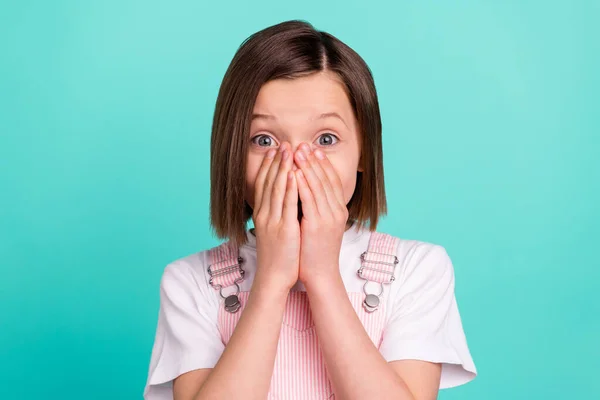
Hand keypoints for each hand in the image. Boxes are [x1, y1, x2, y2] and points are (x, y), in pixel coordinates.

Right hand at [252, 142, 300, 292]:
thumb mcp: (274, 230)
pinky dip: (289, 187)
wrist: (274, 277)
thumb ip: (277, 214)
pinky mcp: (283, 229)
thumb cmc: (278, 255)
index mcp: (262, 214)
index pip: (263, 184)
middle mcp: (264, 214)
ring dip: (282, 168)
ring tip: (288, 151)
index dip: (268, 166)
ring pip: (276, 189)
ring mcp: (272, 221)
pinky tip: (292, 173)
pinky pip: (286, 204)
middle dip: (276, 161)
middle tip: (282, 143)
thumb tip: (285, 199)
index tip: (274, 150)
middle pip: (268, 182)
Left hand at [293, 143, 348, 285]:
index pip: (332, 180)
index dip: (322, 163)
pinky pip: (309, 199)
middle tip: (303, 144)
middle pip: (325, 179)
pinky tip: (294, 172)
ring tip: (297, 152)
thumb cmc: (316, 251)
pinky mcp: (317, 224)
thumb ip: (319, 209)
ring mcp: (328, 217)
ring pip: (317, 186)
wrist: (320, 274)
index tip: (313, 149)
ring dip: (306, 166)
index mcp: (338, 210)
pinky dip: (302, 184)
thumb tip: (308, 192)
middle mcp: (336, 211)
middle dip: (313, 160)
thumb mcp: (321, 226)